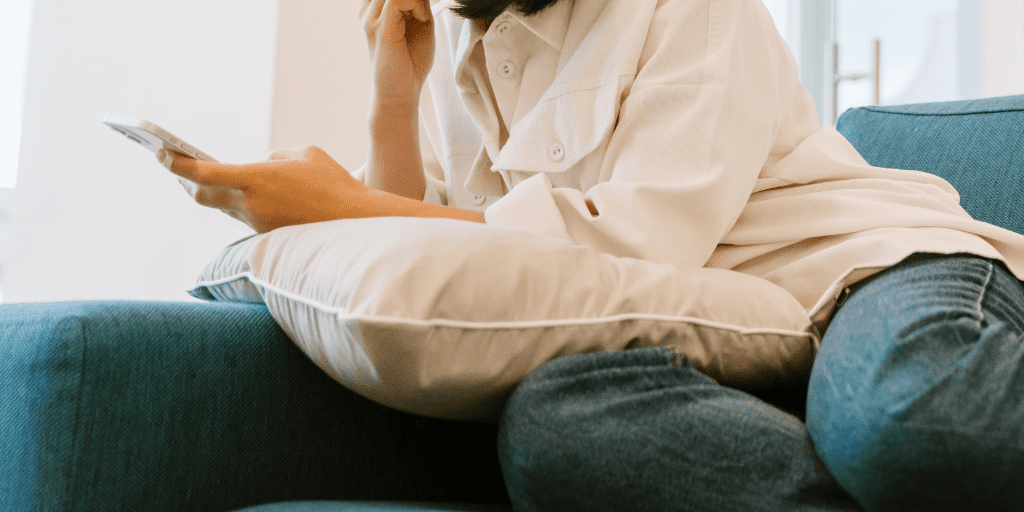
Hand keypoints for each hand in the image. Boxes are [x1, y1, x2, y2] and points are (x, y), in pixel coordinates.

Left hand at [157, 145, 372, 233]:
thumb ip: (274, 157)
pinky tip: (241, 195)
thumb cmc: (333, 184)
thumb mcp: (304, 154)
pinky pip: (244, 217)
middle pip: (201, 196)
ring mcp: (258, 224)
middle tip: (172, 166)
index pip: (203, 173)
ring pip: (223, 207)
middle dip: (183, 180)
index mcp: (257, 179)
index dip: (177, 163)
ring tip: (200, 177)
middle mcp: (251, 205)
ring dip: (213, 193)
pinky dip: (239, 204)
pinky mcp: (268, 236)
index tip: (160, 153)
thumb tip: (259, 167)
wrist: (356, 224)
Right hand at [361, 0, 434, 104]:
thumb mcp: (420, 22)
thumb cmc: (411, 61)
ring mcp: (370, 18)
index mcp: (374, 7)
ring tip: (421, 18)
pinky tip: (421, 21)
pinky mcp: (380, 29)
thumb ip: (418, 1)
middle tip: (423, 14)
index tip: (421, 9)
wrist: (401, 93)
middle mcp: (368, 9)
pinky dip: (417, 5)